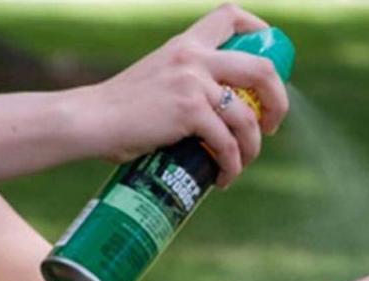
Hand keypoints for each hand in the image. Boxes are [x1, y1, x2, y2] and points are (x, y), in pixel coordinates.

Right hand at [66, 3, 289, 186]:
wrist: (90, 120)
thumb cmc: (122, 110)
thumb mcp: (157, 78)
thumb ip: (186, 82)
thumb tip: (221, 114)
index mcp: (185, 43)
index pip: (230, 15)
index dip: (260, 31)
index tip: (271, 63)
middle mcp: (192, 56)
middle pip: (261, 68)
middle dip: (278, 101)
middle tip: (271, 126)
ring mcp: (192, 82)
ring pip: (247, 117)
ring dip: (252, 148)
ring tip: (239, 165)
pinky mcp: (188, 111)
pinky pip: (226, 143)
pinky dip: (231, 165)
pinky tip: (223, 177)